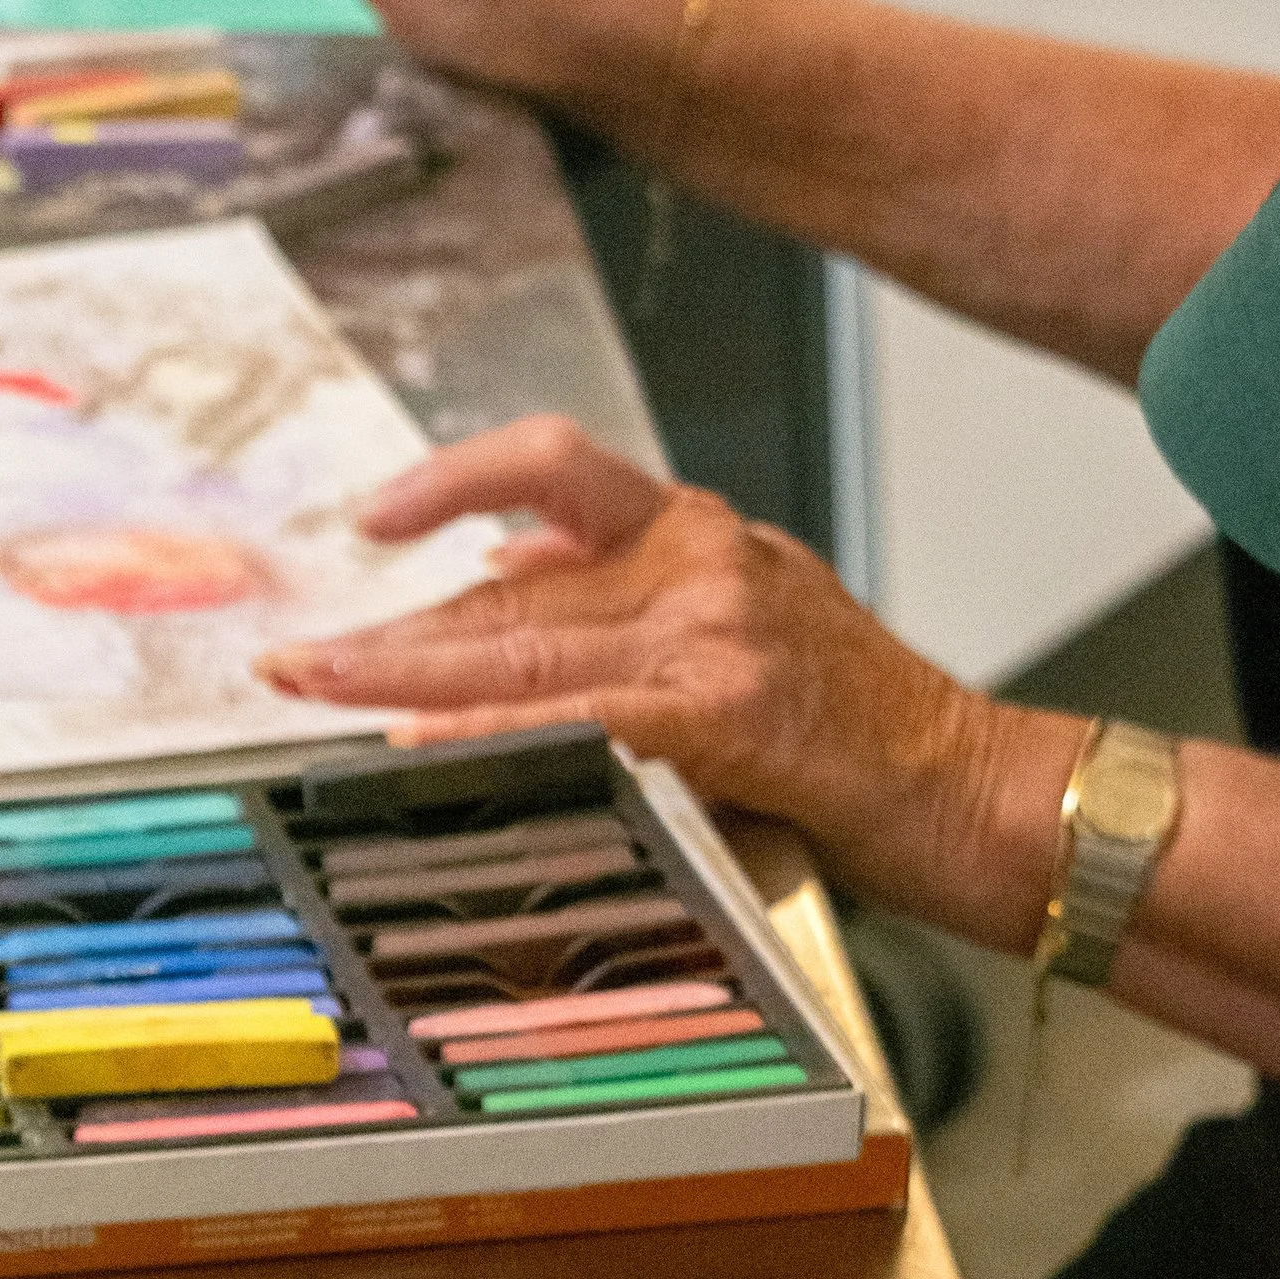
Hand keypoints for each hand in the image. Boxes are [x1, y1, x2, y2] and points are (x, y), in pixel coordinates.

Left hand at [260, 417, 1064, 942]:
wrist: (986, 793)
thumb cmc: (867, 742)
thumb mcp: (749, 644)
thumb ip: (636, 614)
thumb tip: (514, 581)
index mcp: (704, 539)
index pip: (552, 485)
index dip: (450, 490)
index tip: (373, 520)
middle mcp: (703, 561)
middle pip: (512, 583)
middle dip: (390, 627)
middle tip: (292, 658)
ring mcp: (716, 630)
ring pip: (525, 644)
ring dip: (403, 674)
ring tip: (317, 690)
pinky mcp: (727, 710)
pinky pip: (574, 716)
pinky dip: (486, 732)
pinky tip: (417, 744)